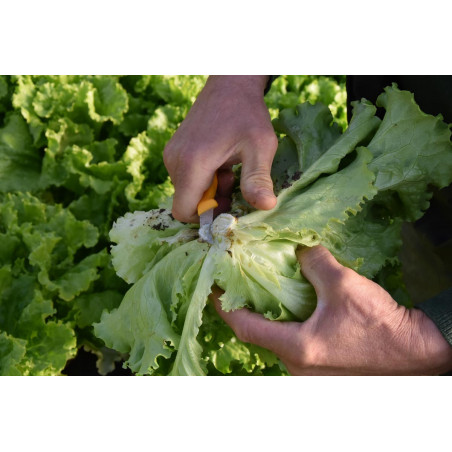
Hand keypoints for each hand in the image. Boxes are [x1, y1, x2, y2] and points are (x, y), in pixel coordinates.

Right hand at [163, 75, 277, 222]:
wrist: (230, 84)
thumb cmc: (247, 114)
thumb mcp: (260, 147)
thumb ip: (258, 178)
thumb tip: (266, 207)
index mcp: (192, 164)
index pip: (182, 211)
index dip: (205, 217)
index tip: (228, 205)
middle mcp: (174, 161)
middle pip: (187, 202)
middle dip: (212, 201)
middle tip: (233, 181)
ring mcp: (171, 155)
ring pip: (187, 191)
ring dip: (210, 190)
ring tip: (228, 168)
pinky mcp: (173, 151)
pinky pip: (185, 179)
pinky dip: (203, 179)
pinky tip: (219, 162)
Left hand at [212, 245, 451, 374]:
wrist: (420, 356)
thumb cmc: (382, 328)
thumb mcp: (344, 287)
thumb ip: (314, 263)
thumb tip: (298, 247)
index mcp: (297, 350)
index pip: (245, 326)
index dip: (224, 305)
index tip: (213, 286)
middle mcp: (298, 366)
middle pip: (259, 334)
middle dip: (245, 308)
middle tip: (235, 282)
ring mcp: (311, 369)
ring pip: (277, 338)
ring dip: (267, 314)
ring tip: (258, 288)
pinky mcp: (325, 365)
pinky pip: (295, 342)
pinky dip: (286, 321)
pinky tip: (290, 302)